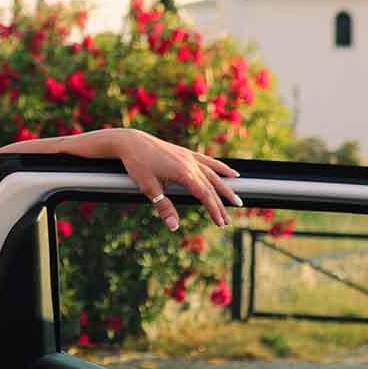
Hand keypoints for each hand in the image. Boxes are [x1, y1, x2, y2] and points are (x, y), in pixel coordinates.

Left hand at [112, 128, 241, 229]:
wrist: (131, 142)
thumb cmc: (137, 164)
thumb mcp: (148, 188)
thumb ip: (164, 207)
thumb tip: (174, 226)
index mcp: (183, 173)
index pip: (204, 194)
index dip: (213, 209)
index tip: (220, 223)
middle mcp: (190, 163)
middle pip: (211, 187)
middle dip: (221, 205)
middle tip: (229, 221)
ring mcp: (189, 157)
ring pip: (213, 175)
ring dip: (225, 188)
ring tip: (236, 199)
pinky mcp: (186, 152)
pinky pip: (208, 161)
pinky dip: (221, 168)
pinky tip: (231, 173)